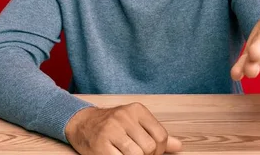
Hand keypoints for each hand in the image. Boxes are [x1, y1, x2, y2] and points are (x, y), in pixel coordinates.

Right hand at [65, 102, 182, 154]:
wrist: (81, 122)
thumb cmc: (112, 124)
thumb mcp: (135, 123)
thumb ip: (156, 133)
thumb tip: (178, 146)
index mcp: (136, 110)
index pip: (161, 135)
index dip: (160, 150)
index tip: (152, 153)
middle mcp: (124, 117)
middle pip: (150, 147)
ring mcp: (111, 130)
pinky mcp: (100, 144)